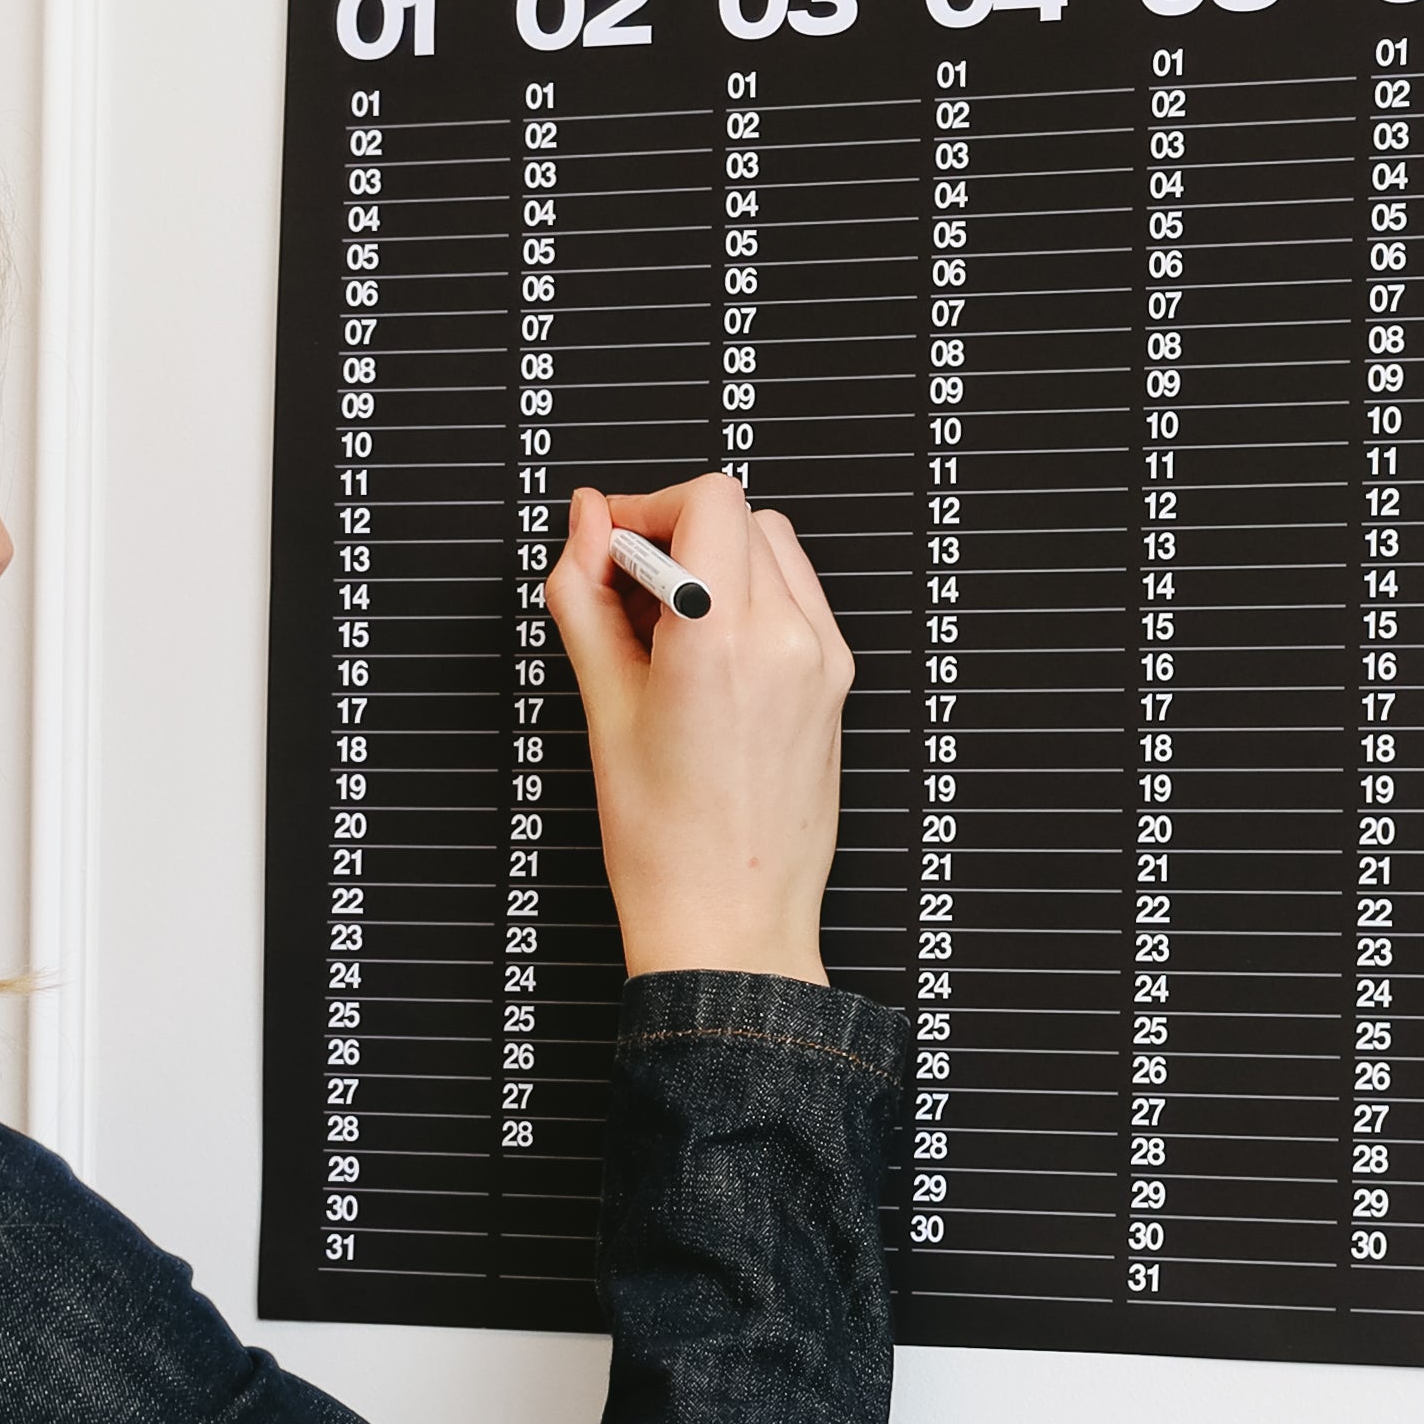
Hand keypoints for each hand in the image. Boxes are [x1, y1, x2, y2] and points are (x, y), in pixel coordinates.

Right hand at [537, 470, 853, 984]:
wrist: (730, 923)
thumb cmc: (665, 844)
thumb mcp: (603, 709)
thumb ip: (586, 596)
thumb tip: (586, 521)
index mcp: (722, 639)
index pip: (707, 500)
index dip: (647, 507)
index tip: (609, 546)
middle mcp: (788, 639)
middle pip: (740, 514)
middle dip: (676, 532)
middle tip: (625, 592)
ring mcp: (822, 661)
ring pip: (774, 548)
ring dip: (717, 559)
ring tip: (664, 629)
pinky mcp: (837, 683)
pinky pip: (797, 598)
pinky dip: (751, 595)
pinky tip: (707, 652)